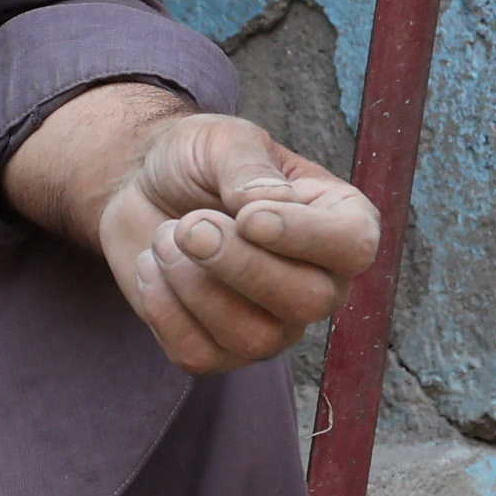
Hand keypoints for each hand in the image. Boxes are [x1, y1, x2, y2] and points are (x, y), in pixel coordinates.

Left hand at [6, 84, 380, 373]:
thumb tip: (268, 202)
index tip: (247, 216)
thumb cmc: (197, 162)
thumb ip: (247, 166)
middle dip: (238, 264)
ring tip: (168, 235)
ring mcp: (275, 325)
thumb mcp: (222, 141)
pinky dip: (163, 308)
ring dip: (193, 284)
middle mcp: (320, 282)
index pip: (353, 246)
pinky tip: (154, 265)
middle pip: (308, 301)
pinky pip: (200, 355)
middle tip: (190, 225)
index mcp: (339, 221)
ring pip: (253, 336)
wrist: (141, 189)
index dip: (303, 236)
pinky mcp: (221, 351)